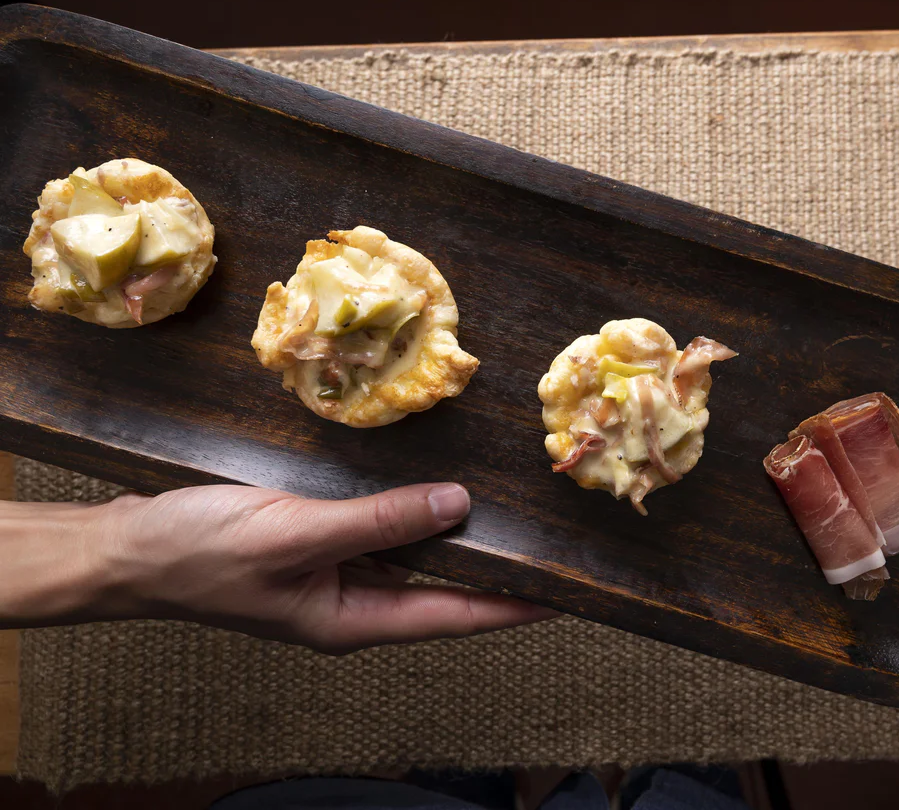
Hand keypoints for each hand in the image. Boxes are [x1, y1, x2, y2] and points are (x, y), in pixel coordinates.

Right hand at [0, 483, 556, 653]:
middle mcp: (352, 601)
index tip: (568, 593)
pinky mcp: (315, 542)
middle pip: (441, 587)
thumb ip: (377, 522)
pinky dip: (408, 509)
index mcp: (352, 620)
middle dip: (493, 567)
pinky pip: (378, 526)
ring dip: (454, 533)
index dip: (513, 605)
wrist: (125, 548)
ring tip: (510, 510)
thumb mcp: (295, 536)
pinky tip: (432, 484)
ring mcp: (333, 573)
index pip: (454, 616)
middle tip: (550, 543)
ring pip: (412, 554)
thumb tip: (456, 507)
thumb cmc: (199, 553)